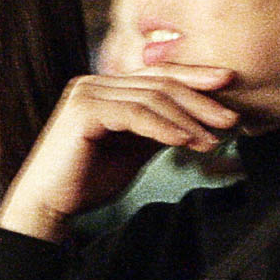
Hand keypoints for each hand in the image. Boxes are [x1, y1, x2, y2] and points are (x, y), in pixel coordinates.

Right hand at [0, 65, 237, 241]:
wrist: (48, 205)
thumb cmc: (87, 181)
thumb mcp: (133, 151)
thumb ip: (158, 130)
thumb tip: (199, 121)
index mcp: (105, 87)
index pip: (158, 75)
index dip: (195, 77)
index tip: (229, 86)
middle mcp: (94, 82)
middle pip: (159, 82)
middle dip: (200, 100)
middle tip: (231, 117)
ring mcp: (87, 92)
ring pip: (151, 98)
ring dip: (188, 119)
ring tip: (213, 141)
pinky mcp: (83, 110)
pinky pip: (135, 114)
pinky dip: (164, 128)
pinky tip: (187, 141)